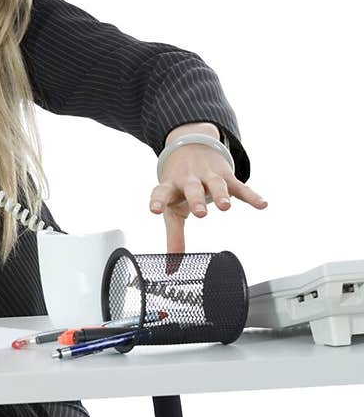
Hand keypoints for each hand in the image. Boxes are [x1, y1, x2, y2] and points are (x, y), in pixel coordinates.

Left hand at [150, 144, 267, 254]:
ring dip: (221, 194)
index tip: (155, 210)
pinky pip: (240, 186)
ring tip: (225, 207)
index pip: (161, 192)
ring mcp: (208, 176)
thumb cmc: (178, 186)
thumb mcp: (173, 208)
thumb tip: (171, 270)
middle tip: (200, 214)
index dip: (158, 200)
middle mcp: (189, 179)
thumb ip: (173, 238)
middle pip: (192, 188)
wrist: (190, 146)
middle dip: (197, 200)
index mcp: (171, 187)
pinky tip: (262, 204)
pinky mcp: (226, 176)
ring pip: (216, 184)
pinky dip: (251, 196)